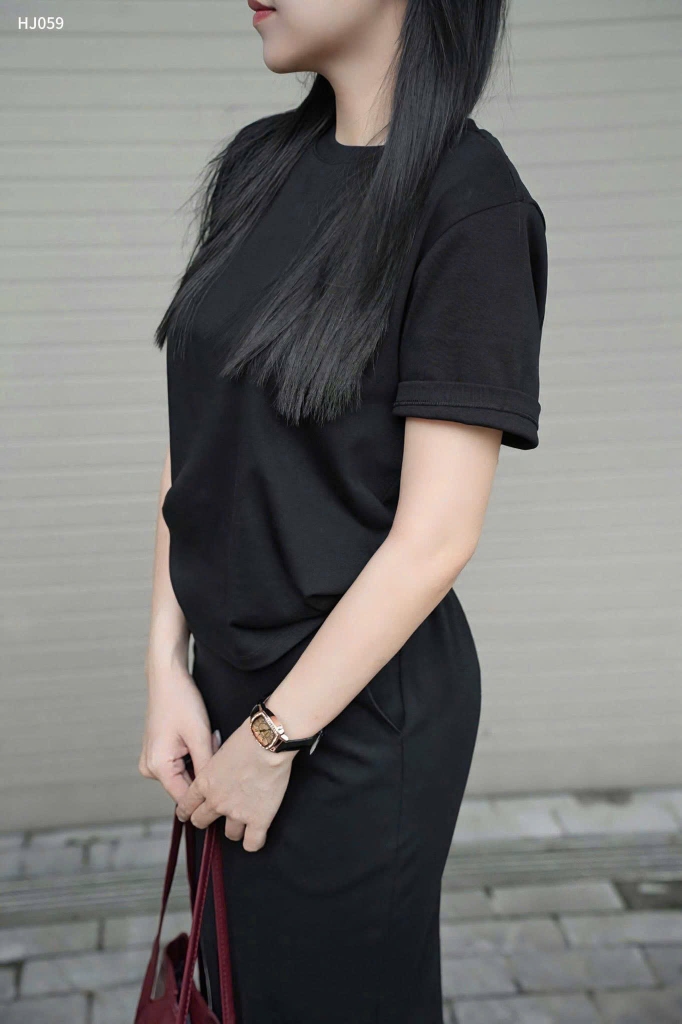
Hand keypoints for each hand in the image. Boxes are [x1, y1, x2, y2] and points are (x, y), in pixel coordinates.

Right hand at [138, 650, 216, 804]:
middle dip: (204, 770)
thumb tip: (215, 793)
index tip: (224, 787)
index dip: (206, 796)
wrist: (168, 678)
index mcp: (158, 767)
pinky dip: (193, 754)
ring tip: (206, 738)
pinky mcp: (157, 753)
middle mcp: (150, 768)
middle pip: (185, 785)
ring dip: (200, 761)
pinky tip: (198, 738)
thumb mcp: (200, 736)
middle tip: (213, 745)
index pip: (185, 797)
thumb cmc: (182, 701)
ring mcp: (152, 761)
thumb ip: (206, 768)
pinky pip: (179, 764)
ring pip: (184, 774)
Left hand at [176, 718, 296, 851]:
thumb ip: (215, 768)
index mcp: (204, 783)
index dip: (187, 811)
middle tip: (216, 816)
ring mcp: (237, 813)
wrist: (267, 742)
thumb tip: (218, 772)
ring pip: (229, 835)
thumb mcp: (220, 751)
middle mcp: (216, 802)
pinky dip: (253, 842)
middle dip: (206, 819)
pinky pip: (252, 844)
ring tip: (243, 821)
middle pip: (201, 822)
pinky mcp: (259, 819)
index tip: (188, 813)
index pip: (187, 805)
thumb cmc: (246, 739)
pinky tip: (257, 834)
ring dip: (234, 829)